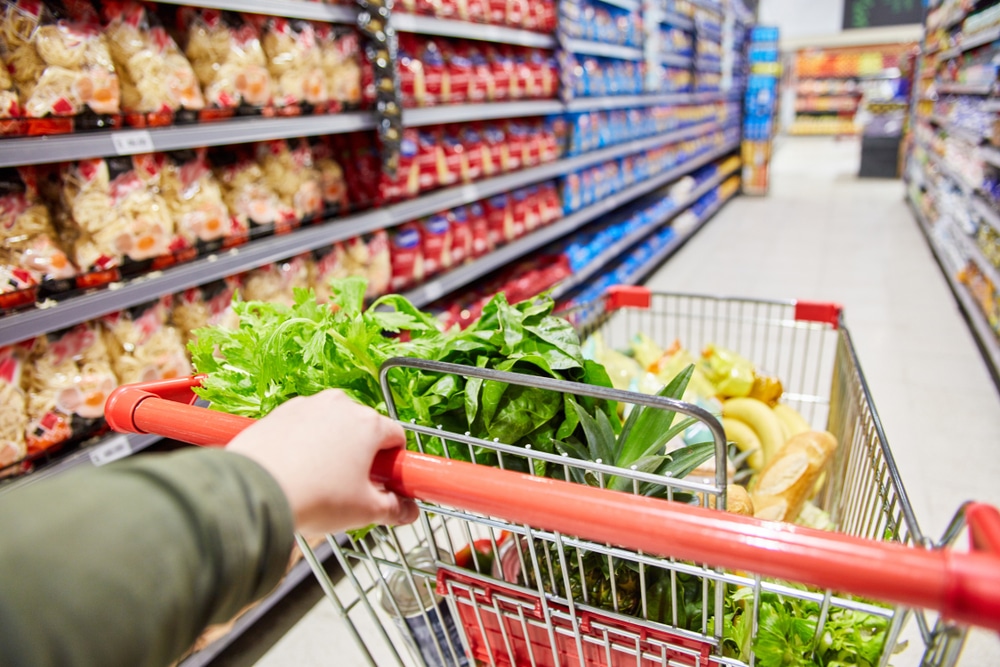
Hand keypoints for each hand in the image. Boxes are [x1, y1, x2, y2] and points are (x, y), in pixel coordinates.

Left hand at [226, 390, 418, 534]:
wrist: (256, 491)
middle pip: (362, 427)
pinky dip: (303, 442)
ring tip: (318, 479)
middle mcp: (340, 405)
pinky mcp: (279, 412)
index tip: (385, 480)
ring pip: (331, 424)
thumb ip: (394, 509)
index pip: (396, 436)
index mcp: (368, 424)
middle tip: (351, 485)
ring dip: (332, 445)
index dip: (394, 461)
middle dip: (361, 452)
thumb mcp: (364, 511)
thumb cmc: (315, 497)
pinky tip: (295, 469)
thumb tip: (408, 511)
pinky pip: (302, 425)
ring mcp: (307, 405)